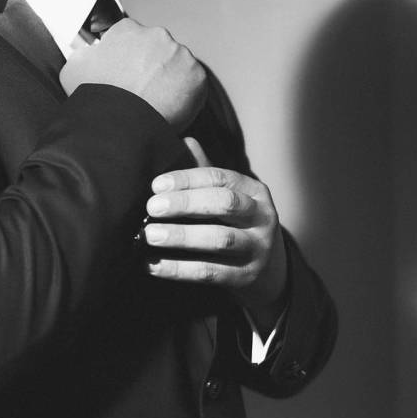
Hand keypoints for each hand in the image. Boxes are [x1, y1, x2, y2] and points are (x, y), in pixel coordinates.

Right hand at [59, 18, 206, 131]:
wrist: (121, 126)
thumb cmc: (95, 99)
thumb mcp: (73, 69)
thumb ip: (85, 54)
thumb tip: (92, 52)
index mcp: (128, 29)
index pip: (130, 36)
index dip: (128, 57)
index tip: (126, 74)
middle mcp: (157, 35)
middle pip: (156, 49)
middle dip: (151, 67)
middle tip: (142, 92)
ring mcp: (180, 54)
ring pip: (176, 65)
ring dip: (168, 79)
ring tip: (155, 103)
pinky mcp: (197, 75)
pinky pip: (193, 84)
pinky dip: (185, 95)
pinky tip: (169, 109)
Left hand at [142, 141, 286, 314]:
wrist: (267, 271)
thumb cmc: (237, 225)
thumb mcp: (229, 197)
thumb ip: (206, 173)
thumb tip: (186, 140)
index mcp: (255, 191)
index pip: (220, 178)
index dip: (187, 179)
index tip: (156, 185)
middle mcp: (262, 217)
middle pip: (224, 204)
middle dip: (186, 203)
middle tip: (152, 208)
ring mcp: (257, 248)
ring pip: (220, 239)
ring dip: (181, 236)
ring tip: (150, 236)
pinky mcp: (245, 277)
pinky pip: (209, 272)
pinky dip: (178, 269)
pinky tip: (151, 264)